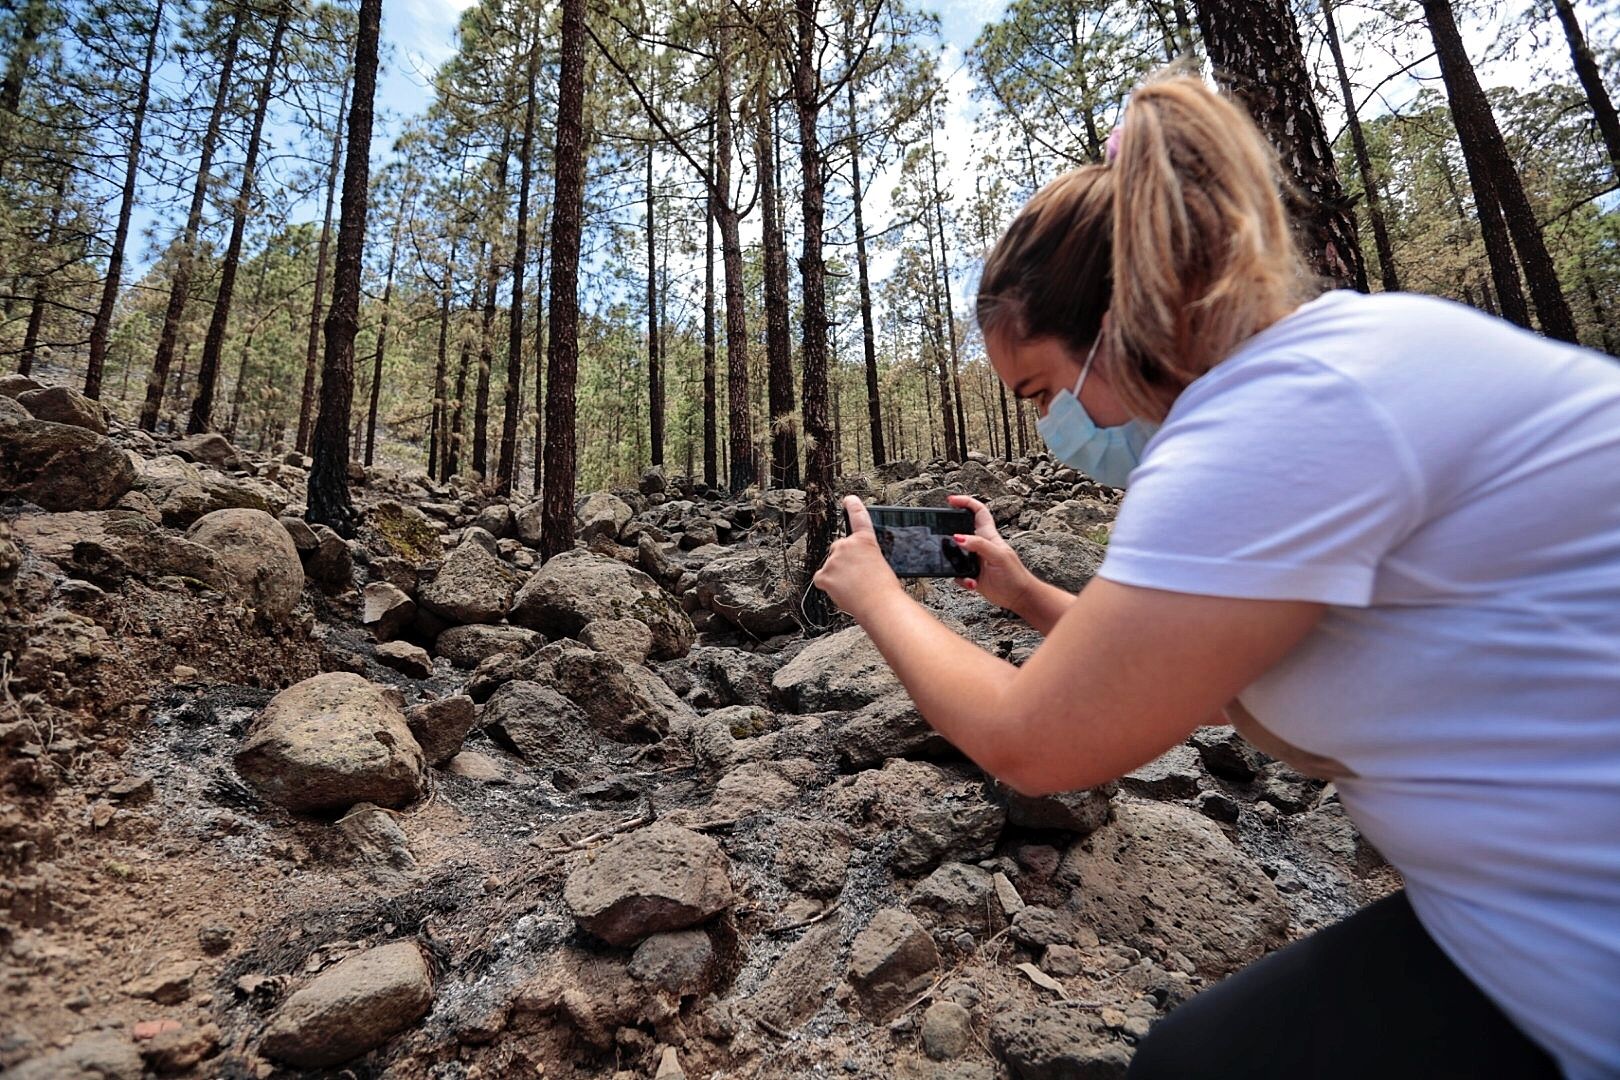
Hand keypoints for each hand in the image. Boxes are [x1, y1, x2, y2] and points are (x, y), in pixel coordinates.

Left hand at [814, 496, 903, 619]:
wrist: (880, 605)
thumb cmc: (885, 590)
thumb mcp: (880, 564)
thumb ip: (864, 558)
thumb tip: (853, 567)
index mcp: (866, 541)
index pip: (858, 518)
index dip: (853, 506)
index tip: (848, 499)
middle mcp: (847, 545)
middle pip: (838, 549)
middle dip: (843, 561)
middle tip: (857, 578)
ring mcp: (834, 559)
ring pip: (830, 566)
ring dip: (837, 576)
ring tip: (854, 589)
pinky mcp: (824, 574)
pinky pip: (821, 579)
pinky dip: (828, 586)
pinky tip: (841, 592)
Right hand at [947, 494, 1035, 614]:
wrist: (1019, 597)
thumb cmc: (1015, 575)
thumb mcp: (999, 556)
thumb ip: (979, 545)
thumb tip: (959, 537)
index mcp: (988, 536)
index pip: (978, 511)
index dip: (965, 502)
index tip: (951, 500)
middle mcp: (980, 546)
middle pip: (961, 529)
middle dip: (949, 528)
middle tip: (939, 530)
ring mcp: (975, 560)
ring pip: (956, 553)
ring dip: (952, 560)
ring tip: (956, 566)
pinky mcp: (972, 575)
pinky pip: (957, 573)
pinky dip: (961, 579)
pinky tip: (970, 582)